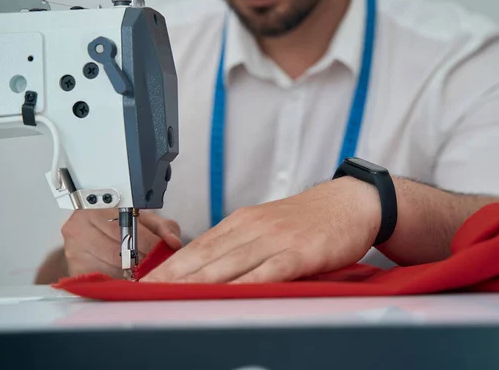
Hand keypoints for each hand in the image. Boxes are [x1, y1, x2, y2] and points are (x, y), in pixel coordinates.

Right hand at [61, 209, 181, 278]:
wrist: (95, 231)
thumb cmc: (120, 224)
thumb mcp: (145, 220)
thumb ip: (164, 228)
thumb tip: (173, 243)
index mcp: (97, 208)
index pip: (126, 230)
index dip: (148, 244)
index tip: (159, 252)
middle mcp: (79, 227)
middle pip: (118, 251)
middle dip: (141, 260)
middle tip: (151, 264)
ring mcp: (73, 250)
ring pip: (111, 268)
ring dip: (130, 273)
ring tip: (140, 269)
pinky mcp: (74, 269)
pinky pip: (101, 280)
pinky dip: (117, 280)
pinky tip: (125, 276)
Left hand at [141, 177, 380, 283]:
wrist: (349, 202)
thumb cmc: (307, 219)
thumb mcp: (267, 224)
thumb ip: (240, 243)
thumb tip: (209, 267)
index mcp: (242, 220)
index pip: (199, 246)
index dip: (172, 265)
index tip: (149, 281)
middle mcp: (254, 227)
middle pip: (208, 255)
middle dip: (176, 276)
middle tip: (149, 292)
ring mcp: (276, 239)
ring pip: (231, 263)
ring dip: (201, 281)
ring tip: (175, 296)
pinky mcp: (300, 252)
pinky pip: (270, 270)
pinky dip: (247, 283)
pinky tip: (230, 294)